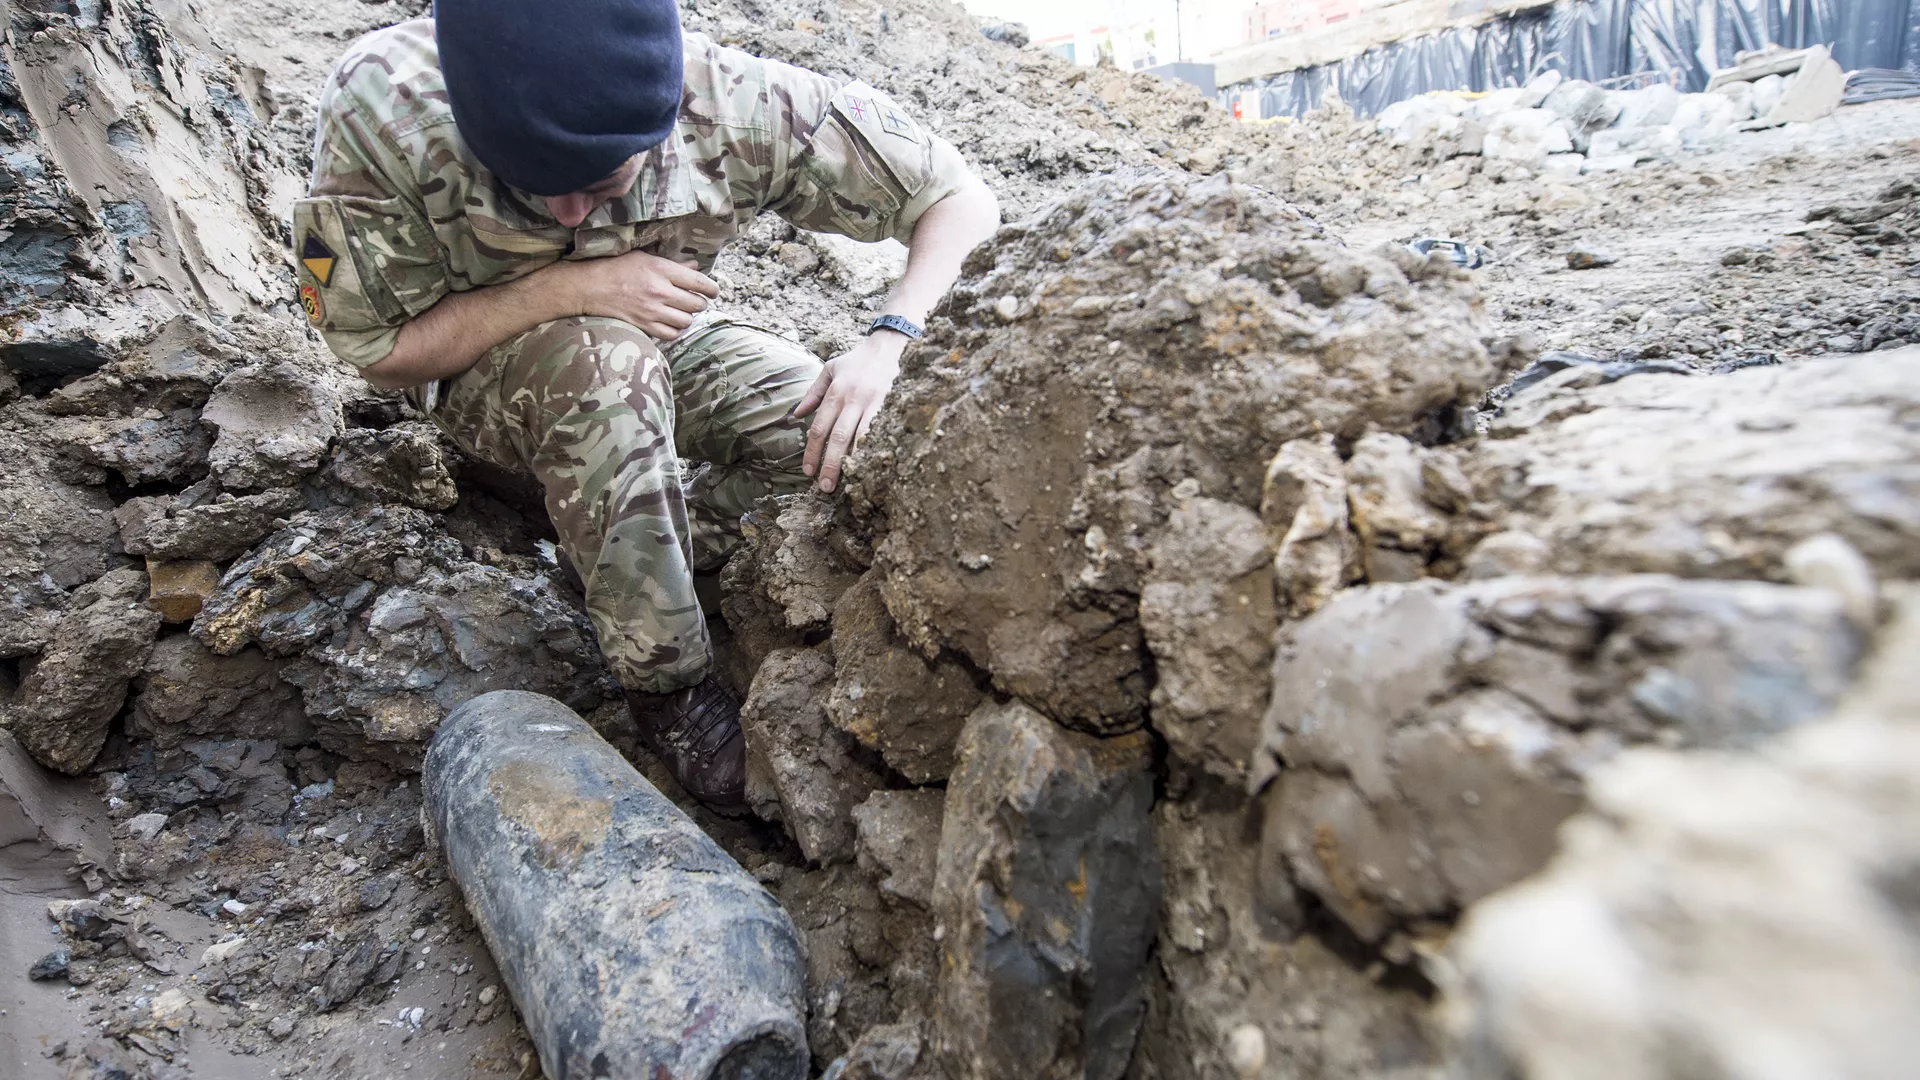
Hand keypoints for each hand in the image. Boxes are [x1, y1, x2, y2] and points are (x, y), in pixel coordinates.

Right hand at [564, 249, 718, 340]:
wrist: (589, 287)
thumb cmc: (616, 268)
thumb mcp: (644, 258)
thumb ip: (672, 265)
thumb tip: (694, 268)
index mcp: (661, 269)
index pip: (699, 282)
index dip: (712, 289)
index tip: (713, 291)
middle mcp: (659, 291)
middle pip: (696, 304)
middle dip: (700, 303)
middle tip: (695, 300)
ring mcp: (652, 311)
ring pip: (686, 321)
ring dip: (688, 317)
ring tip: (681, 311)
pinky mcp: (644, 326)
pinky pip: (671, 334)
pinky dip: (675, 330)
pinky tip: (671, 322)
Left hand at [794, 332, 905, 493]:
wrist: (888, 346)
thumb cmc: (857, 360)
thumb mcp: (829, 370)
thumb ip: (813, 393)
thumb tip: (795, 415)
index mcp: (836, 391)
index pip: (820, 427)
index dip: (812, 451)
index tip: (808, 471)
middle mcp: (853, 398)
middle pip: (838, 437)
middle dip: (830, 463)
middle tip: (823, 486)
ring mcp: (874, 403)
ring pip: (860, 438)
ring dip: (851, 462)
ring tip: (844, 483)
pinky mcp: (891, 407)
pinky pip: (879, 433)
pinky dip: (871, 450)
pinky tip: (867, 466)